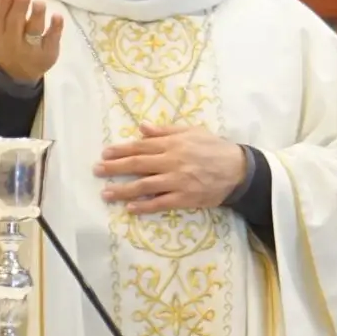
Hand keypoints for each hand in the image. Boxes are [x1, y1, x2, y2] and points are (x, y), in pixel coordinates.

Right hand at [0, 0, 61, 85]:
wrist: (16, 72)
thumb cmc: (3, 36)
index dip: (2, 6)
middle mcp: (10, 40)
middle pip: (14, 24)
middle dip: (19, 8)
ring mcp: (29, 48)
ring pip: (33, 32)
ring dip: (37, 16)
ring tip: (40, 3)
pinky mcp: (47, 53)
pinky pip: (52, 40)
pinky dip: (55, 29)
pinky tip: (57, 16)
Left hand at [98, 126, 248, 213]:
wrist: (239, 170)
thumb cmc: (215, 148)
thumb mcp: (192, 132)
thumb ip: (165, 131)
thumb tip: (141, 128)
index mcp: (173, 144)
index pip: (141, 146)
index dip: (120, 150)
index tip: (104, 153)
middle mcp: (172, 161)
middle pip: (137, 165)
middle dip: (114, 168)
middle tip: (97, 171)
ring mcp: (178, 181)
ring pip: (144, 186)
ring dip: (123, 189)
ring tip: (106, 193)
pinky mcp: (185, 198)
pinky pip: (160, 203)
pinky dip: (144, 206)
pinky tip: (130, 207)